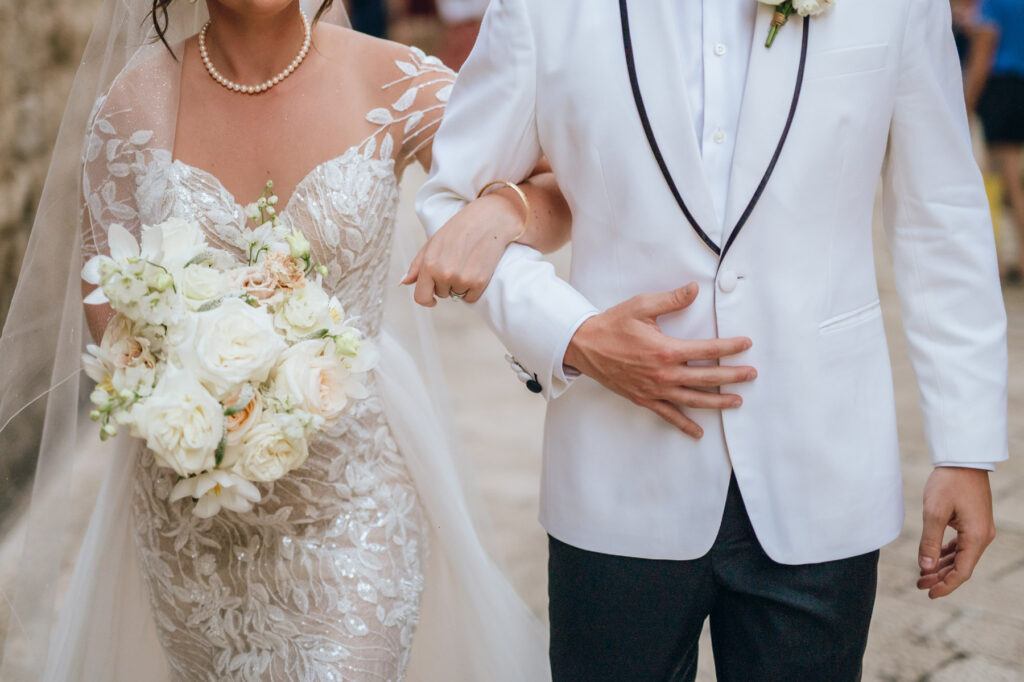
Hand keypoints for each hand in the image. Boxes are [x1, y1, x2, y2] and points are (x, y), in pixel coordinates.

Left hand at [403, 192, 522, 305]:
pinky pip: (471, 298)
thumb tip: (404, 282)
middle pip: (441, 294)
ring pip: (457, 295)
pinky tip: (475, 270)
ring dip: (460, 285)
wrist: (489, 219)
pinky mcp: (479, 282)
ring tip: (467, 263)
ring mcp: (462, 279)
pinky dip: (473, 289)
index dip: (426, 299)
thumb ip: (417, 265)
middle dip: (446, 283)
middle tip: (456, 262)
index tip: (432, 299)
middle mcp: (444, 275)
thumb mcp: (433, 243)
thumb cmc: (460, 229)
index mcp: (429, 265)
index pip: (421, 297)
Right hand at [563, 283, 755, 438]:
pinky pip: (668, 414)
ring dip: (717, 401)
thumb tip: (694, 290)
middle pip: (707, 377)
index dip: (730, 347)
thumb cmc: (612, 325)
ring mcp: (654, 390)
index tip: (746, 344)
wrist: (584, 346)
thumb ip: (671, 300)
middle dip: (733, 376)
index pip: (707, 350)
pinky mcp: (643, 399)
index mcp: (665, 350)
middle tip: (752, 374)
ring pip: (693, 399)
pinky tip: (698, 431)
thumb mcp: (641, 307)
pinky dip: (684, 424)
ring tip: (737, 401)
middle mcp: (663, 374)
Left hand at [917, 467, 995, 598]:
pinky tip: (933, 557)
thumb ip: (930, 541)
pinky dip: (947, 553)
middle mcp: (982, 536)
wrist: (963, 460)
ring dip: (942, 566)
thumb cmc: (949, 483)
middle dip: (940, 577)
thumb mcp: (934, 512)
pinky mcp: (973, 522)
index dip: (946, 585)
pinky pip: (961, 545)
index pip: (962, 571)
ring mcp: (979, 529)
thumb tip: (925, 567)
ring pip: (961, 556)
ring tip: (922, 574)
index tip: (929, 593)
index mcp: (976, 537)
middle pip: (961, 566)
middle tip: (918, 584)